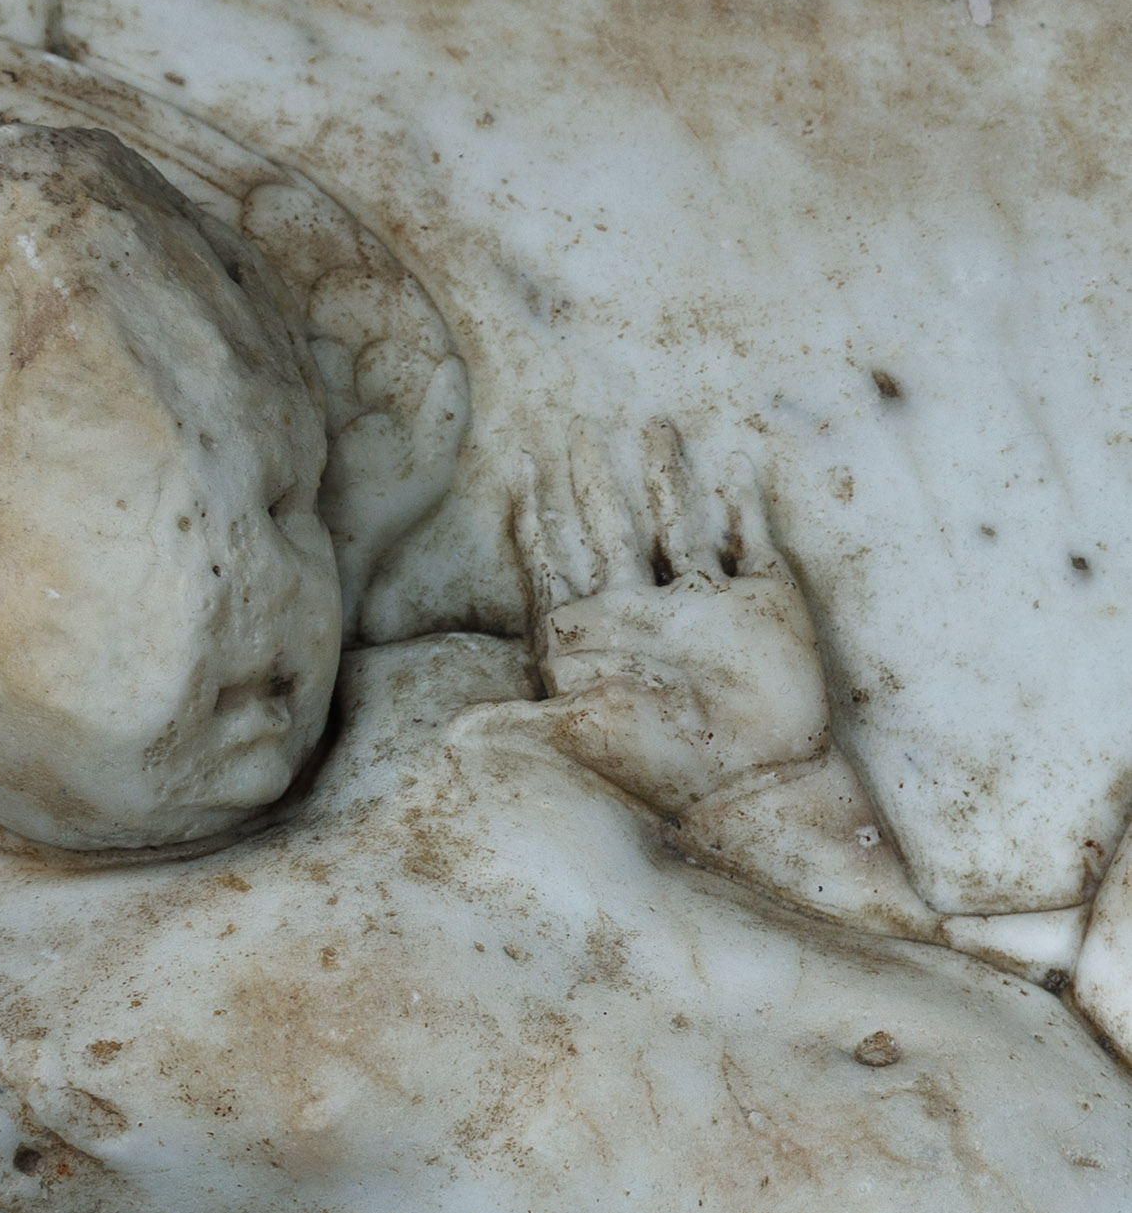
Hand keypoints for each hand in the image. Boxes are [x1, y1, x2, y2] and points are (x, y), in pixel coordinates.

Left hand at [515, 417, 831, 811]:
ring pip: (679, 523)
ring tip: (652, 426)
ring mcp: (705, 607)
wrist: (754, 785)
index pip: (560, 563)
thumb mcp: (579, 737)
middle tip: (573, 429)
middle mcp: (647, 614)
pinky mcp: (763, 605)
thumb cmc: (663, 766)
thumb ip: (517, 725)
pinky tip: (736, 465)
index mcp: (600, 635)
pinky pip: (752, 540)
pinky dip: (744, 504)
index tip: (522, 473)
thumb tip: (448, 737)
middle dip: (591, 483)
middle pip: (611, 530)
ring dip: (664, 478)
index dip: (539, 521)